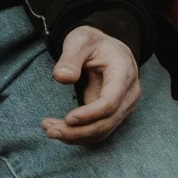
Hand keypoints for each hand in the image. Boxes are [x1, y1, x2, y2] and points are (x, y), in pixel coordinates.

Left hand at [44, 26, 141, 143]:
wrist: (109, 49)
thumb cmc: (94, 43)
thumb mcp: (80, 40)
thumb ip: (70, 58)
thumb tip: (62, 78)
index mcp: (123, 74)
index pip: (110, 102)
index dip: (90, 114)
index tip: (67, 119)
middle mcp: (128, 95)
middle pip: (106, 122)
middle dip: (78, 131)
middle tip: (50, 130)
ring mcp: (123, 107)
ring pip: (103, 131)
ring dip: (76, 136)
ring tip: (49, 130)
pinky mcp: (114, 115)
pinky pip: (99, 131)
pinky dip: (79, 135)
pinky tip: (59, 129)